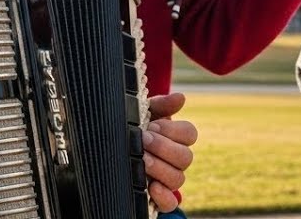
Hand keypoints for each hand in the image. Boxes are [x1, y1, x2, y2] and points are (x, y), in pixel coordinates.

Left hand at [143, 93, 196, 211]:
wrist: (110, 150)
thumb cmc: (132, 130)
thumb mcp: (143, 114)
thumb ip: (160, 105)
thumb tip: (181, 98)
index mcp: (176, 139)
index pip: (190, 134)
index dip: (173, 130)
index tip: (152, 125)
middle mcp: (176, 160)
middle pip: (186, 157)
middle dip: (164, 147)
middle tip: (144, 139)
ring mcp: (169, 180)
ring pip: (178, 178)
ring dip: (160, 168)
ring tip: (142, 160)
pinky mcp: (159, 198)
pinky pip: (170, 203)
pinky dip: (164, 196)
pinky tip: (152, 187)